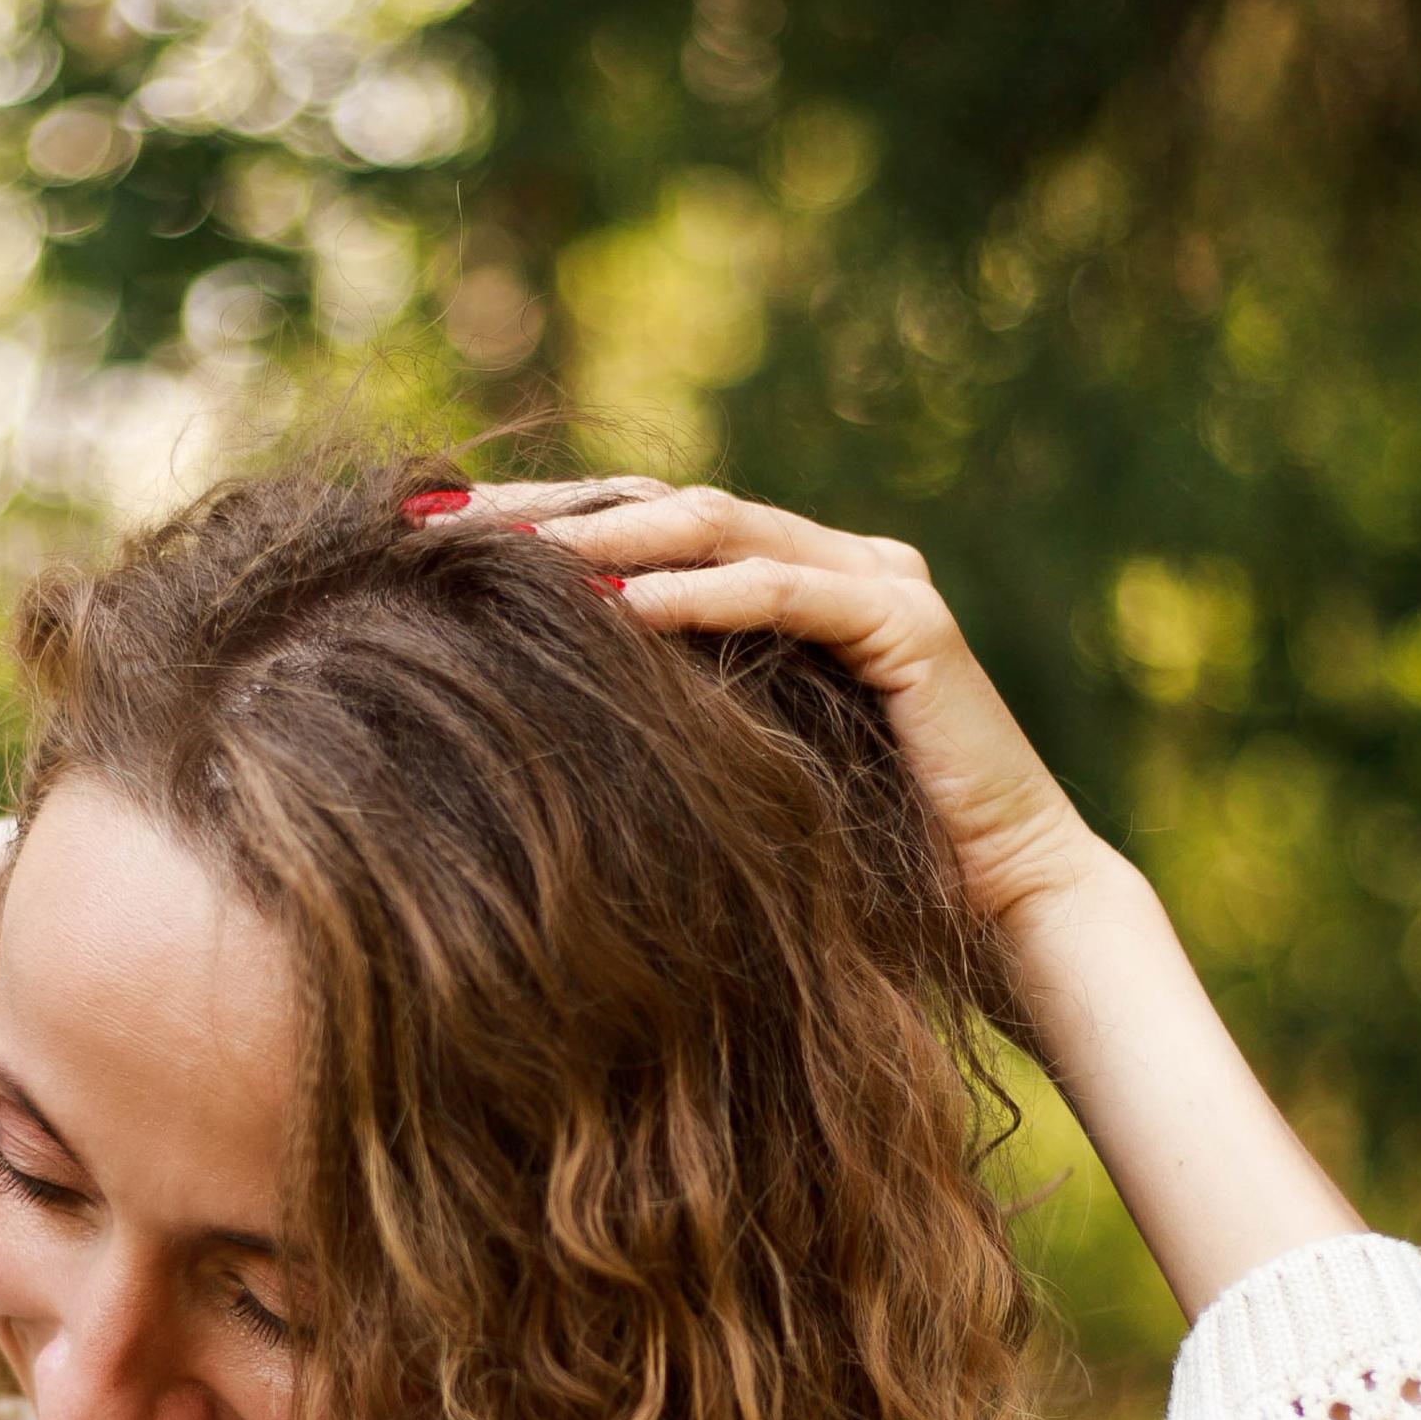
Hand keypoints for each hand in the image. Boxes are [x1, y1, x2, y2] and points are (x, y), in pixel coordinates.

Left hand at [435, 477, 1362, 1314]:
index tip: (416, 540)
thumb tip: (511, 721)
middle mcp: (833, 560)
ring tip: (506, 551)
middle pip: (659, 503)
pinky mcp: (910, 623)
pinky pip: (785, 590)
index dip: (532, 523)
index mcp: (784, 584)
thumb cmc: (862, 875)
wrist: (1004, 916)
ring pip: (716, 527)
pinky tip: (615, 604)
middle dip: (543, 510)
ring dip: (605, 533)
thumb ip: (657, 727)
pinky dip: (698, 592)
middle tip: (432, 520)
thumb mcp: (726, 781)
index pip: (639, 527)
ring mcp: (876, 580)